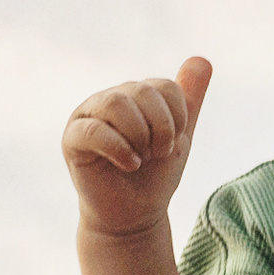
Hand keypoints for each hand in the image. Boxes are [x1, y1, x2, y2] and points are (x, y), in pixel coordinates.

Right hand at [64, 57, 212, 237]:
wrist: (133, 216)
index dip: (176, 116)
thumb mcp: (178, 136)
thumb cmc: (154, 176)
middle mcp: (110, 99)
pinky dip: (119, 148)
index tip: (173, 143)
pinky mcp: (72, 138)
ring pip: (116, 102)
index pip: (163, 86)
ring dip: (139, 135)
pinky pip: (94, 130)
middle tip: (158, 153)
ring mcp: (88, 116)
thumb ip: (189, 99)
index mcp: (135, 95)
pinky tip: (129, 164)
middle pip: (141, 90)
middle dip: (160, 126)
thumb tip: (201, 58)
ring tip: (142, 158)